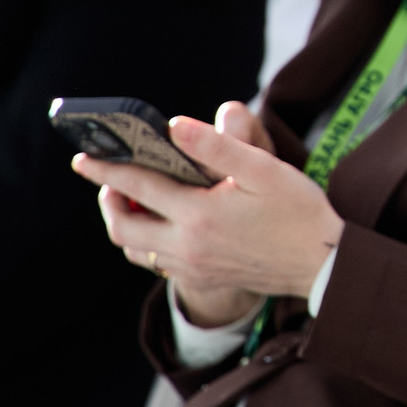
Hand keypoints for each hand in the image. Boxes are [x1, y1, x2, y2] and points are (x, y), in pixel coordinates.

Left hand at [78, 100, 342, 314]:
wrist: (324, 265)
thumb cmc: (299, 211)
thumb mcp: (264, 169)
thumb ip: (217, 147)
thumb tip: (175, 127)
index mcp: (198, 216)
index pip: (137, 188)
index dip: (106, 170)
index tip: (82, 158)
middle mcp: (188, 247)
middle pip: (123, 228)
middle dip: (108, 201)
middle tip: (109, 179)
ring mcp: (194, 268)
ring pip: (137, 250)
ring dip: (126, 224)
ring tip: (133, 200)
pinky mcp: (204, 279)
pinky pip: (158, 264)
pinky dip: (148, 243)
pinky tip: (165, 224)